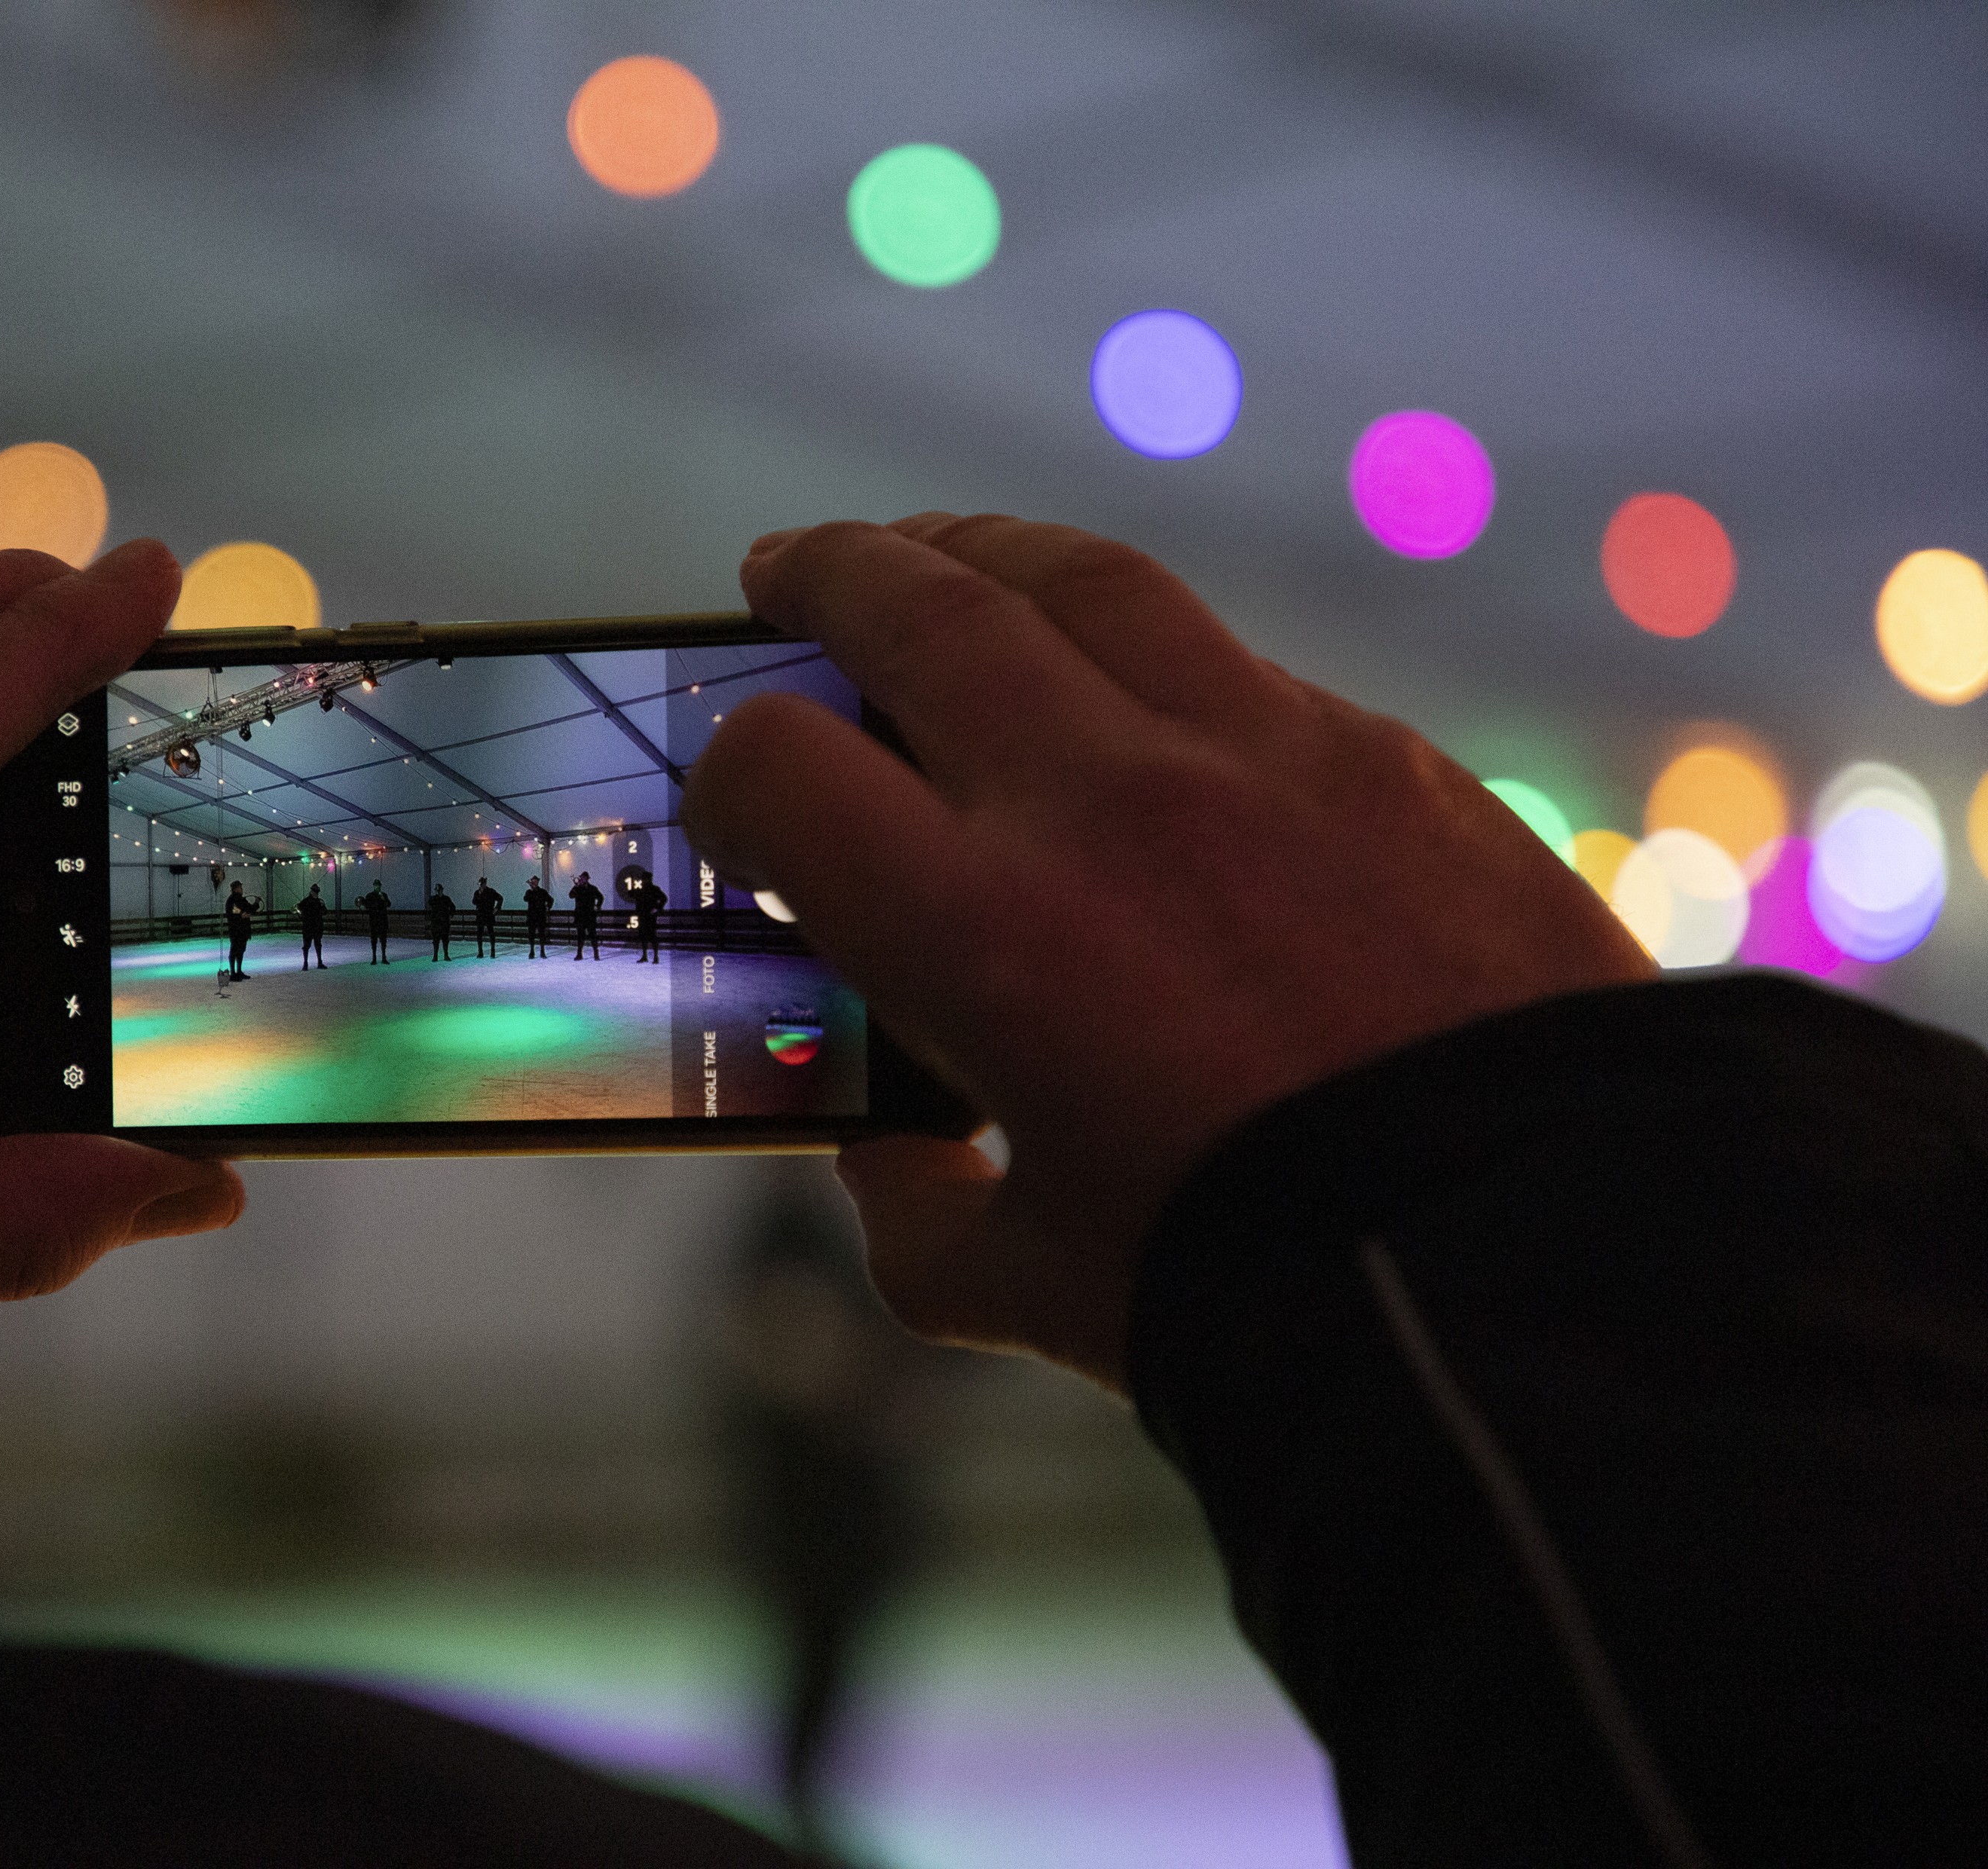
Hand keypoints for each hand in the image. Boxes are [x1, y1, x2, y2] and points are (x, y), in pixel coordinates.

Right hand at [685, 514, 1651, 1390]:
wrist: (1550, 1268)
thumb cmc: (1267, 1294)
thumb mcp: (1035, 1286)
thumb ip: (920, 1219)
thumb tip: (890, 1167)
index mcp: (981, 930)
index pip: (779, 766)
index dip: (732, 777)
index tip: (744, 808)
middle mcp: (1101, 800)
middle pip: (917, 608)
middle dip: (827, 577)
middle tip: (784, 572)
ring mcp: (1255, 754)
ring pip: (1082, 581)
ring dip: (980, 554)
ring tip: (937, 556)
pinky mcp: (1384, 759)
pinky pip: (1234, 665)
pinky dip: (1151, 658)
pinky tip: (1141, 695)